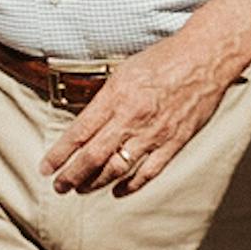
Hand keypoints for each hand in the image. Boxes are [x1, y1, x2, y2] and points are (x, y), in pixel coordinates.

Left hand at [42, 22, 247, 195]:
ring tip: (81, 188)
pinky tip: (117, 191)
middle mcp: (132, 118)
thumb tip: (85, 124)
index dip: (59, 154)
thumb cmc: (164, 59)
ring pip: (117, 169)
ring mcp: (154, 134)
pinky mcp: (174, 143)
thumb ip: (105, 99)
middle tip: (59, 186)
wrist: (204, 58)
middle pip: (93, 157)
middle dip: (71, 175)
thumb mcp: (123, 71)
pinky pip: (148, 173)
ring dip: (95, 183)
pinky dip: (130, 186)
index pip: (79, 133)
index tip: (45, 167)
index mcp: (116, 96)